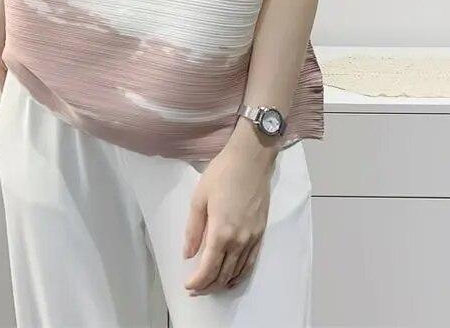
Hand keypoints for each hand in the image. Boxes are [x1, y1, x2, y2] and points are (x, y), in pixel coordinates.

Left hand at [182, 137, 276, 294]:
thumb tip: (188, 253)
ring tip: (211, 286)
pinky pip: (251, 262)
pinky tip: (233, 277)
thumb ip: (193, 229)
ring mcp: (252, 237)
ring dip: (223, 282)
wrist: (250, 160)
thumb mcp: (199, 198)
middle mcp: (239, 240)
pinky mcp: (261, 232)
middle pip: (223, 274)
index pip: (209, 268)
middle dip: (208, 285)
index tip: (188, 286)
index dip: (198, 282)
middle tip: (196, 289)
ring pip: (238, 271)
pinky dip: (241, 274)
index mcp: (221, 232)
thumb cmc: (222, 174)